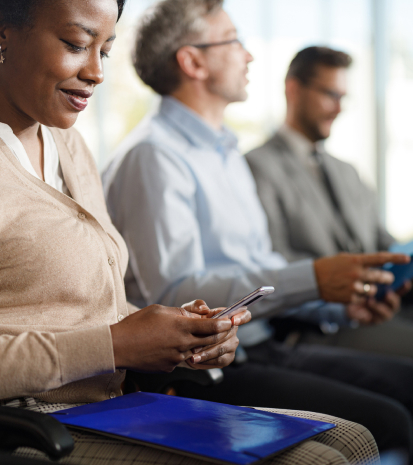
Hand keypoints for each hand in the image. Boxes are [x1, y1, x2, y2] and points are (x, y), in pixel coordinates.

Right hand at [110, 304, 231, 372]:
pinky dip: (182, 352)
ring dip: (200, 345)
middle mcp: (182, 344)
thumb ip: (181, 313)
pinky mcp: (169, 367)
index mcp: (181, 326)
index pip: (211, 326)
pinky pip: (181, 359)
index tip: (230, 321)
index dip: (223, 324)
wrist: (118, 347)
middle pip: (209, 341)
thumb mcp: (160, 310)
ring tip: (192, 337)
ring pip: (196, 351)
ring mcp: (176, 358)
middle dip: (219, 336)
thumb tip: (197, 316)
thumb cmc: (137, 325)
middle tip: (224, 330)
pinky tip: (169, 347)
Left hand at [181, 300, 250, 368]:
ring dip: (207, 352)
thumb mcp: (188, 311)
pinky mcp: (227, 358)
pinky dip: (208, 361)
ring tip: (193, 355)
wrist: (183, 342)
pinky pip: (221, 360)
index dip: (242, 317)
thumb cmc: (189, 323)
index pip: (244, 315)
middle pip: (230, 334)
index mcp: (226, 317)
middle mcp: (232, 331)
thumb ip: (196, 306)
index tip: (233, 321)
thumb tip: (205, 308)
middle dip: (213, 339)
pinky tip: (197, 360)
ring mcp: (231, 345)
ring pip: (223, 348)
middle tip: (197, 343)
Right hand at [314, 252, 409, 302]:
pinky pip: (364, 299)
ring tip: (361, 285)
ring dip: (372, 289)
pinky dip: (361, 297)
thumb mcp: (345, 259)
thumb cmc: (330, 266)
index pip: (380, 258)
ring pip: (374, 290)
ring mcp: (353, 286)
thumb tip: (381, 264)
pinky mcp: (350, 298)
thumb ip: (362, 261)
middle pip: (382, 277)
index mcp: (356, 260)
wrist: (312, 279)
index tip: (407, 259)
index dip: (395, 258)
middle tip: (386, 278)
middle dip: (386, 278)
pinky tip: (351, 292)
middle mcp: (356, 273)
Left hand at [346, 280, 410, 324]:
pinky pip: (373, 319)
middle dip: (392, 299)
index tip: (406, 282)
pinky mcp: (371, 321)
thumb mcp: (365, 283)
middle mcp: (386, 306)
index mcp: (387, 295)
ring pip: (386, 313)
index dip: (403, 288)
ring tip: (370, 301)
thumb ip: (373, 277)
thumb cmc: (358, 291)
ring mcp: (380, 315)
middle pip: (395, 304)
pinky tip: (363, 307)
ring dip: (379, 307)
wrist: (345, 305)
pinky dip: (369, 313)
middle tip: (387, 294)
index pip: (399, 291)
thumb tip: (379, 265)